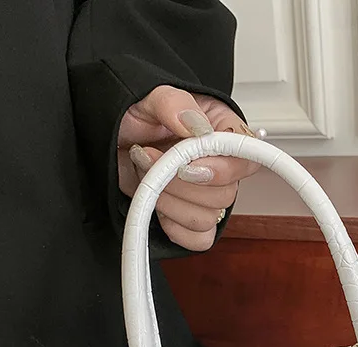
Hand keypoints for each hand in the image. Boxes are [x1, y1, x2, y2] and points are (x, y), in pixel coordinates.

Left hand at [117, 86, 259, 250]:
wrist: (111, 139)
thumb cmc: (134, 116)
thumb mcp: (149, 95)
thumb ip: (173, 103)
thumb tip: (195, 125)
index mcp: (221, 132)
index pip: (245, 159)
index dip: (222, 170)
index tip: (187, 165)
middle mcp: (219, 168)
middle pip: (225, 195)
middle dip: (179, 183)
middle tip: (149, 159)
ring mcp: (206, 198)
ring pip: (207, 218)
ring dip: (169, 201)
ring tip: (146, 176)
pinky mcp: (190, 221)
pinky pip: (198, 239)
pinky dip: (174, 227)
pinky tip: (157, 206)